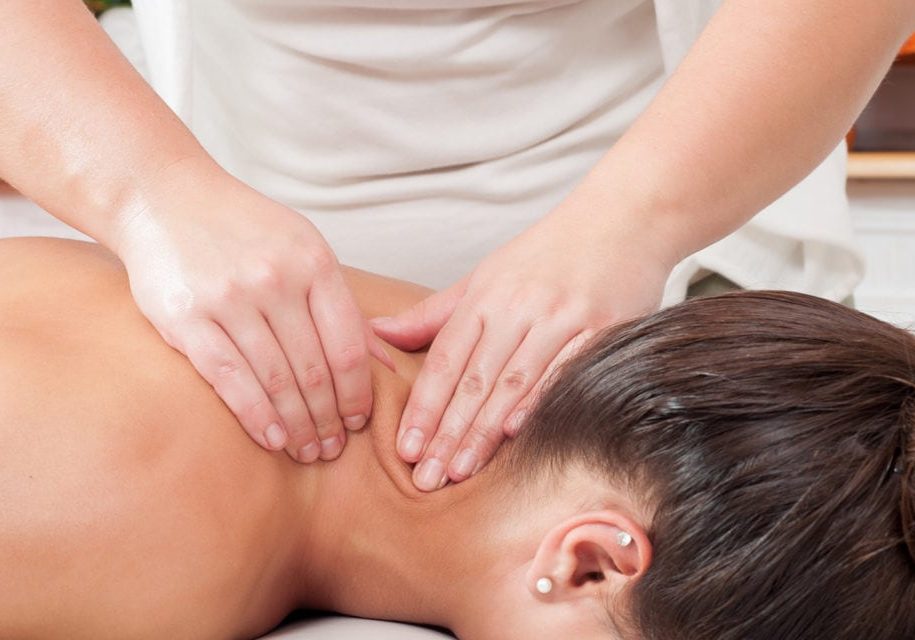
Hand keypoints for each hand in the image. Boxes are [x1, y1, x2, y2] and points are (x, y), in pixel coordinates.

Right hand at [114, 161, 389, 461]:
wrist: (164, 198)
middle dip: (329, 419)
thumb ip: (341, 305)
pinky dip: (255, 415)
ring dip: (297, 425)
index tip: (361, 421)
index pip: (348, 346)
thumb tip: (385, 363)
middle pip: (315, 370)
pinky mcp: (186, 318)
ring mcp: (230, 298)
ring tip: (309, 451)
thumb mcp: (304, 249)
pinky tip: (272, 438)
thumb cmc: (244, 230)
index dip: (358, 393)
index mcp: (314, 262)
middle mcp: (275, 280)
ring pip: (275, 380)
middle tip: (335, 449)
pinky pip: (228, 378)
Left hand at [372, 196, 675, 490]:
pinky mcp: (603, 327)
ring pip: (513, 382)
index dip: (423, 407)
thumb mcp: (486, 276)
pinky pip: (565, 371)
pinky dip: (539, 403)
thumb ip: (435, 313)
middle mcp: (519, 307)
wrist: (622, 218)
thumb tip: (379, 334)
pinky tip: (517, 434)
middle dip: (446, 433)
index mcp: (486, 297)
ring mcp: (561, 318)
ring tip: (460, 470)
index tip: (405, 449)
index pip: (445, 361)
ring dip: (484, 431)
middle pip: (473, 379)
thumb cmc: (549, 254)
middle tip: (425, 478)